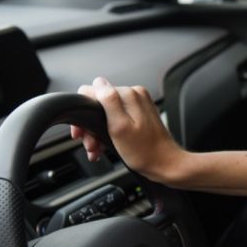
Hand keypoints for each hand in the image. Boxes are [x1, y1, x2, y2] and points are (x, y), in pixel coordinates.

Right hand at [70, 77, 184, 183]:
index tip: (82, 131)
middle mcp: (134, 96)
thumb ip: (109, 101)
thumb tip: (98, 82)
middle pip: (99, 104)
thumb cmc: (144, 152)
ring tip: (97, 149)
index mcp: (129, 94)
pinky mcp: (139, 116)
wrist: (165, 164)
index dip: (83, 111)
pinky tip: (105, 146)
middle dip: (90, 126)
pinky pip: (116, 119)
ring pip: (106, 114)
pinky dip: (108, 133)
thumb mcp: (120, 127)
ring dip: (97, 132)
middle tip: (91, 145)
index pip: (93, 92)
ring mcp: (137, 106)